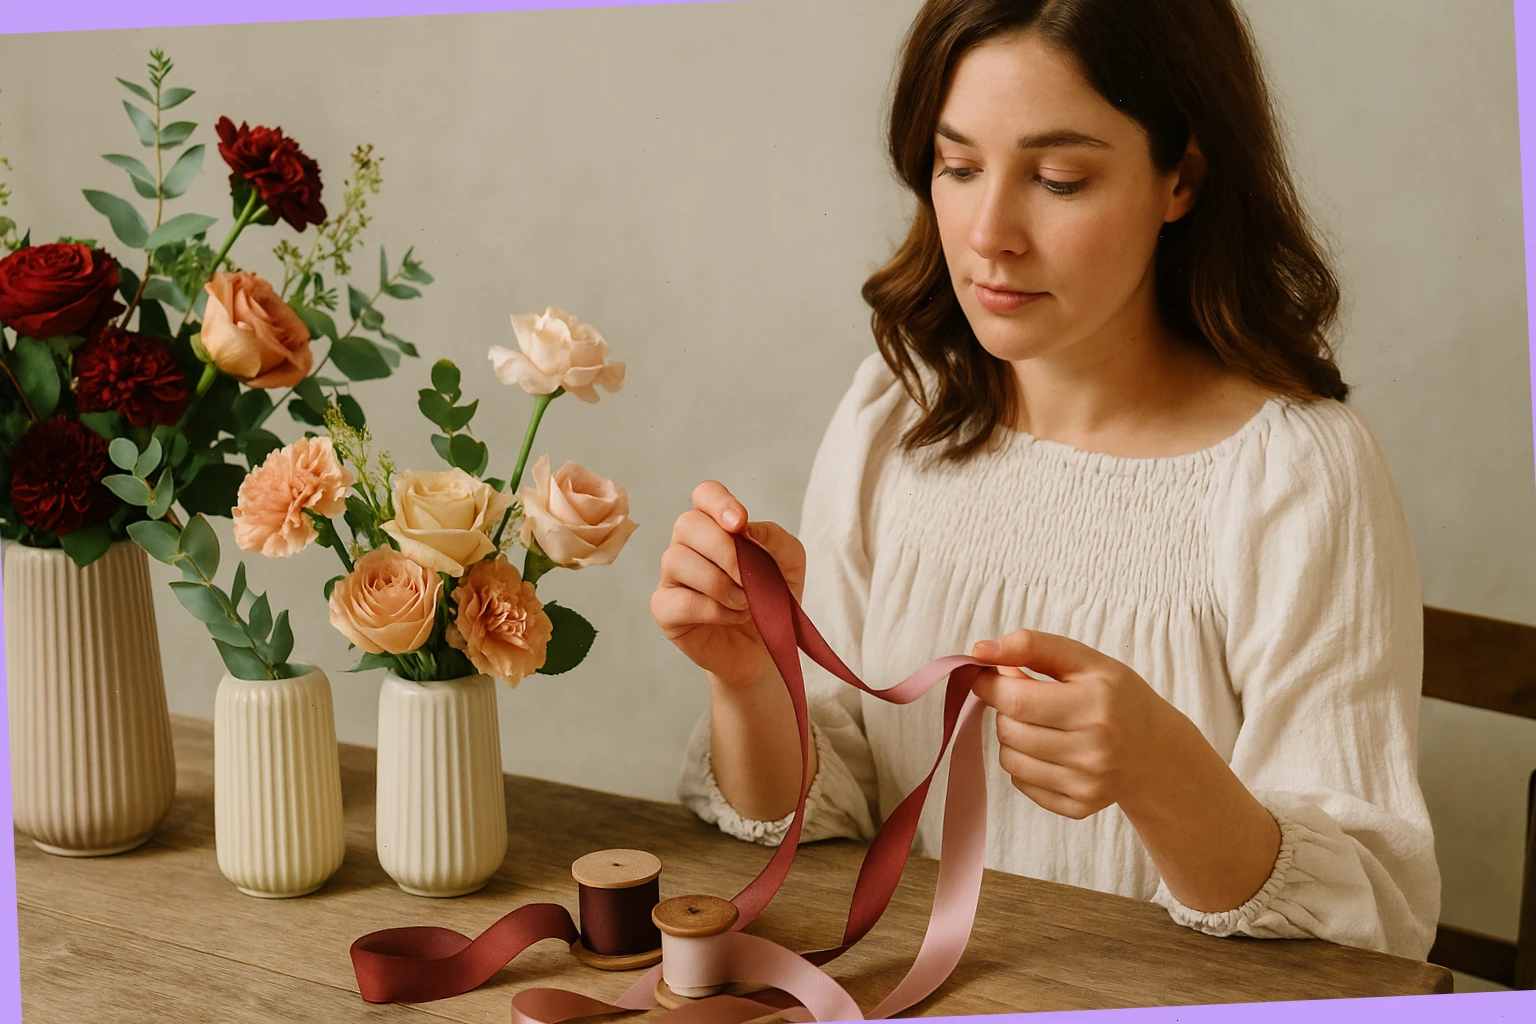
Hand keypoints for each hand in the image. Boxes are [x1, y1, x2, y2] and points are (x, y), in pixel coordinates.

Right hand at [650, 480, 806, 690]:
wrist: (769, 646)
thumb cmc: (773, 599)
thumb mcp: (790, 564)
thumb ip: (776, 539)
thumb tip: (748, 530)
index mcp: (716, 526)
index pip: (704, 494)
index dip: (719, 503)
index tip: (740, 525)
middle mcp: (688, 546)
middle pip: (687, 524)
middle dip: (724, 551)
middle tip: (749, 578)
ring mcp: (672, 577)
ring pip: (677, 560)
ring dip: (719, 584)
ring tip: (745, 602)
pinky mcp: (665, 609)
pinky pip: (679, 600)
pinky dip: (713, 610)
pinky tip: (732, 616)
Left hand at [969, 629, 1184, 820]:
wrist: (1155, 751)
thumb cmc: (1116, 698)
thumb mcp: (1085, 660)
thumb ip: (1033, 647)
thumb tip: (980, 651)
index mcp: (1096, 704)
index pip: (1015, 699)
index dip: (990, 685)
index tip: (987, 676)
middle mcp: (1094, 749)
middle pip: (1009, 731)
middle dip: (1005, 710)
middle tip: (1025, 699)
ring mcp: (1087, 784)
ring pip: (1010, 760)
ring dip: (1012, 738)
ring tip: (1038, 725)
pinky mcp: (1079, 807)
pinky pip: (1022, 783)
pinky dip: (1025, 764)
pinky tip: (1049, 750)